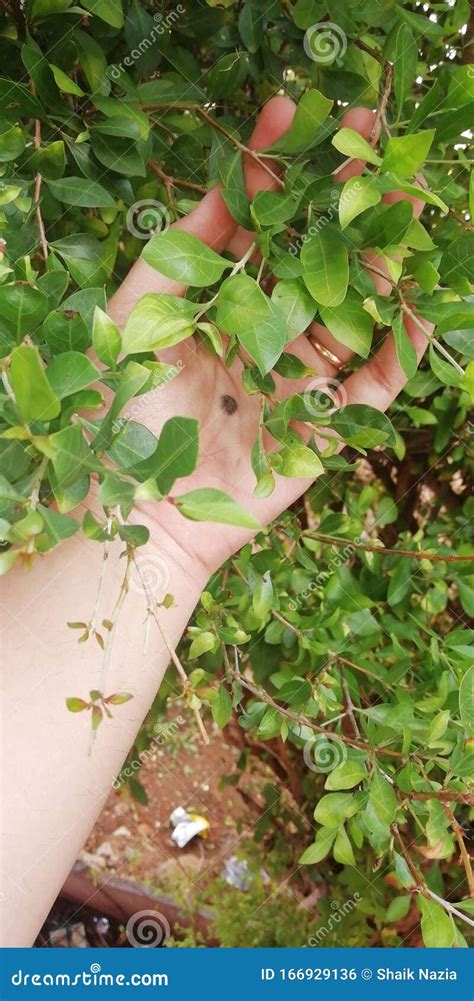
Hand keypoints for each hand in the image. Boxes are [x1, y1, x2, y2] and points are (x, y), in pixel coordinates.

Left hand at [108, 98, 432, 577]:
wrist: (136, 508)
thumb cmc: (120, 414)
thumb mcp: (136, 316)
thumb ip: (179, 251)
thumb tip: (226, 181)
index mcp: (222, 305)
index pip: (261, 226)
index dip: (278, 170)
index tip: (291, 110)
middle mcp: (267, 333)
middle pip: (317, 254)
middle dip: (342, 192)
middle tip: (368, 128)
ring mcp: (302, 376)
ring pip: (354, 307)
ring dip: (381, 251)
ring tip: (402, 192)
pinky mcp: (327, 423)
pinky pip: (376, 382)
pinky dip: (403, 346)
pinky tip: (418, 298)